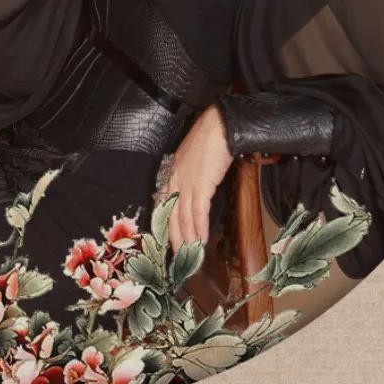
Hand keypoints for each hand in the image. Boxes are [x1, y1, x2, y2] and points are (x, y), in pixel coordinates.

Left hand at [161, 103, 233, 253]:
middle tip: (178, 257)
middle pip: (171, 215)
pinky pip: (198, 212)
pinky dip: (199, 229)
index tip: (168, 240)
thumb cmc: (209, 138)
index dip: (166, 224)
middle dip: (174, 238)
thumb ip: (190, 173)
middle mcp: (175, 179)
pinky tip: (201, 241)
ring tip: (190, 255)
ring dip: (187, 239)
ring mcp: (187, 182)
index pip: (164, 204)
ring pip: (183, 217)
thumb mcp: (194, 158)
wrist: (219, 126)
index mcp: (172, 173)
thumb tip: (195, 190)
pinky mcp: (201, 185)